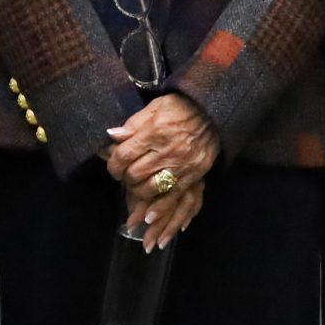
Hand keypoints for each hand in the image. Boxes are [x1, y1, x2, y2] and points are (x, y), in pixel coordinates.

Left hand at [107, 94, 219, 245]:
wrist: (213, 113)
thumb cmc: (181, 108)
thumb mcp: (154, 107)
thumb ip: (132, 124)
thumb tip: (111, 135)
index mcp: (154, 132)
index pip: (124, 155)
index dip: (113, 163)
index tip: (112, 164)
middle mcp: (167, 151)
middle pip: (135, 174)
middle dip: (123, 177)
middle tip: (123, 175)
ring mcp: (180, 166)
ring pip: (150, 188)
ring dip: (137, 192)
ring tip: (134, 187)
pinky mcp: (192, 176)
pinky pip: (173, 197)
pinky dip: (159, 209)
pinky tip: (148, 217)